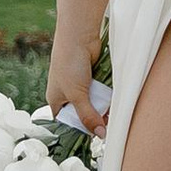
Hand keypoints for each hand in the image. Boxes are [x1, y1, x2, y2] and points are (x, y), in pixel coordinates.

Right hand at [45, 14, 104, 129]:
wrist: (79, 35)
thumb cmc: (69, 63)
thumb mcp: (77, 95)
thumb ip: (88, 115)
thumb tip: (100, 134)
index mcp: (56, 100)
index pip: (67, 122)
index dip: (79, 129)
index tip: (94, 135)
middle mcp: (67, 93)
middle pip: (83, 113)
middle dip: (94, 117)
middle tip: (107, 125)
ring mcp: (80, 84)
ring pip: (94, 102)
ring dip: (102, 106)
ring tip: (112, 112)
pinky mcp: (92, 76)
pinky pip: (100, 90)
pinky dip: (106, 94)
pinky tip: (113, 98)